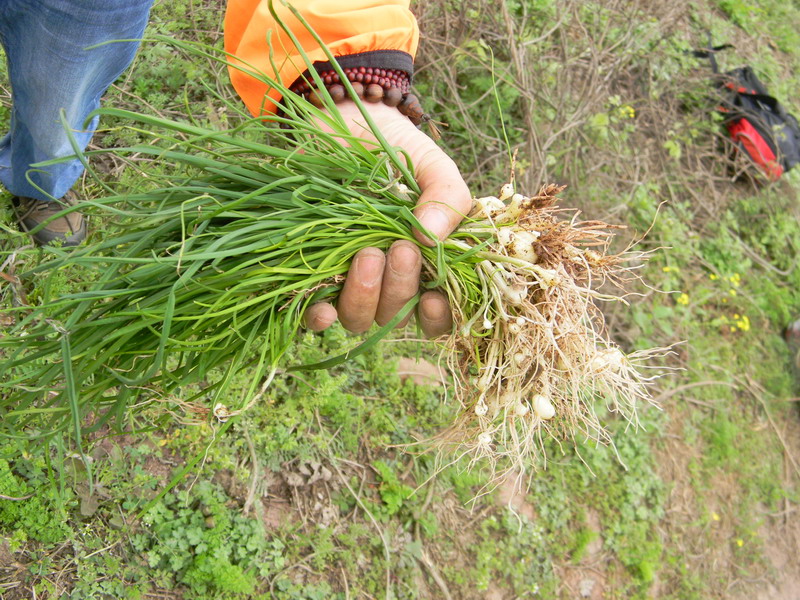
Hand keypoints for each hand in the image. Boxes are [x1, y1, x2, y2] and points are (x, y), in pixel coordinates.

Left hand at [303, 100, 471, 336]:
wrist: (340, 120)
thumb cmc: (393, 146)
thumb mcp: (431, 164)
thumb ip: (447, 197)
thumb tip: (432, 239)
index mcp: (425, 262)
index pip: (436, 312)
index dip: (437, 317)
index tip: (432, 298)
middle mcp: (389, 279)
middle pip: (397, 314)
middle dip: (400, 288)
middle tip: (401, 247)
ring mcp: (350, 278)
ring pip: (360, 317)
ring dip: (365, 297)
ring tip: (367, 254)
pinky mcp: (313, 273)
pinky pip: (317, 314)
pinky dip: (320, 317)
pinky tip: (322, 307)